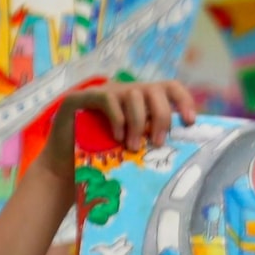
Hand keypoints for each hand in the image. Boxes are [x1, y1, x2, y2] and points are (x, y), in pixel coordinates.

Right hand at [42, 81, 195, 182]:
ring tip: (133, 146)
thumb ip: (155, 137)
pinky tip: (117, 136)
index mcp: (142, 100)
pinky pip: (107, 98)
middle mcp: (125, 91)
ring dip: (137, 122)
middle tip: (157, 142)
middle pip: (154, 90)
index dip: (183, 100)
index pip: (170, 87)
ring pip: (133, 94)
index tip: (190, 122)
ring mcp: (102, 91)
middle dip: (161, 116)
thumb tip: (187, 143)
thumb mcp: (137, 146)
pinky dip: (117, 118)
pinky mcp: (81, 97)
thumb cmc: (106, 158)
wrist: (65, 168)